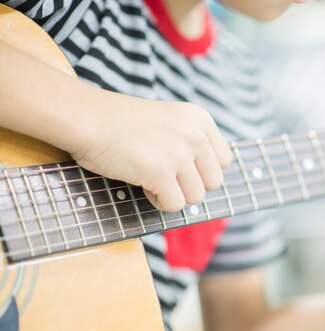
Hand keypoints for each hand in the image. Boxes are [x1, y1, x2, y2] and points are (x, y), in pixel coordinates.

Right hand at [72, 95, 231, 211]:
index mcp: (201, 119)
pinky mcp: (161, 173)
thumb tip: (209, 182)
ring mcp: (180, 154)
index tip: (180, 166)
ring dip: (173, 195)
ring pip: (195, 197)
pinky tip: (142, 184)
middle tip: (164, 175)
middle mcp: (196, 134)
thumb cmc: (123, 124)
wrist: (89, 118)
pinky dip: (158, 201)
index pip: (224, 161)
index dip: (202, 171)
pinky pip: (174, 205)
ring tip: (151, 177)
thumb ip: (192, 143)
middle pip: (214, 183)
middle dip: (190, 186)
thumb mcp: (170, 122)